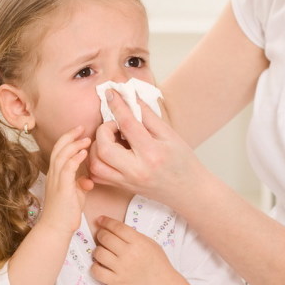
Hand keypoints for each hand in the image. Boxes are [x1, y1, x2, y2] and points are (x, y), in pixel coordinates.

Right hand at [37, 126, 93, 235]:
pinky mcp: (62, 188)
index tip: (79, 131)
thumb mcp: (75, 194)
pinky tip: (84, 153)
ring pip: (61, 156)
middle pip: (58, 148)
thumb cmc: (66, 213)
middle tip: (82, 126)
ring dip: (74, 145)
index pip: (59, 150)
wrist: (56, 228)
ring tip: (86, 138)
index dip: (68, 139)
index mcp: (56, 174)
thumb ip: (80, 183)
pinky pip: (67, 169)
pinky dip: (75, 158)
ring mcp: (56, 180)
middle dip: (70, 136)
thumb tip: (88, 179)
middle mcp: (53, 174)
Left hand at [88, 90, 203, 207]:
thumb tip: (131, 98)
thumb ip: (148, 116)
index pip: (128, 125)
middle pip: (104, 148)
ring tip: (110, 139)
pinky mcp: (123, 187)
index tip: (111, 93)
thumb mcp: (170, 135)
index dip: (117, 106)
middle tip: (115, 125)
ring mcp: (128, 181)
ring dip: (96, 147)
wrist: (189, 190)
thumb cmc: (183, 162)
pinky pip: (97, 176)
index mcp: (152, 154)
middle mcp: (137, 170)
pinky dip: (96, 161)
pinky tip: (106, 152)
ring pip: (96, 164)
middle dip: (103, 130)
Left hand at [91, 216, 181, 284]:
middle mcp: (129, 254)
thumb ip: (134, 236)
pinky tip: (100, 265)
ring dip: (98, 250)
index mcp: (138, 242)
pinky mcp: (115, 282)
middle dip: (101, 234)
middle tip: (102, 236)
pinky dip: (95, 266)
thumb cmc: (157, 262)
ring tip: (102, 251)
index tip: (100, 219)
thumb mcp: (150, 243)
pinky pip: (96, 271)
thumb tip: (115, 228)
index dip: (106, 221)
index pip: (117, 227)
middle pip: (105, 238)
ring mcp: (121, 269)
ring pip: (99, 253)